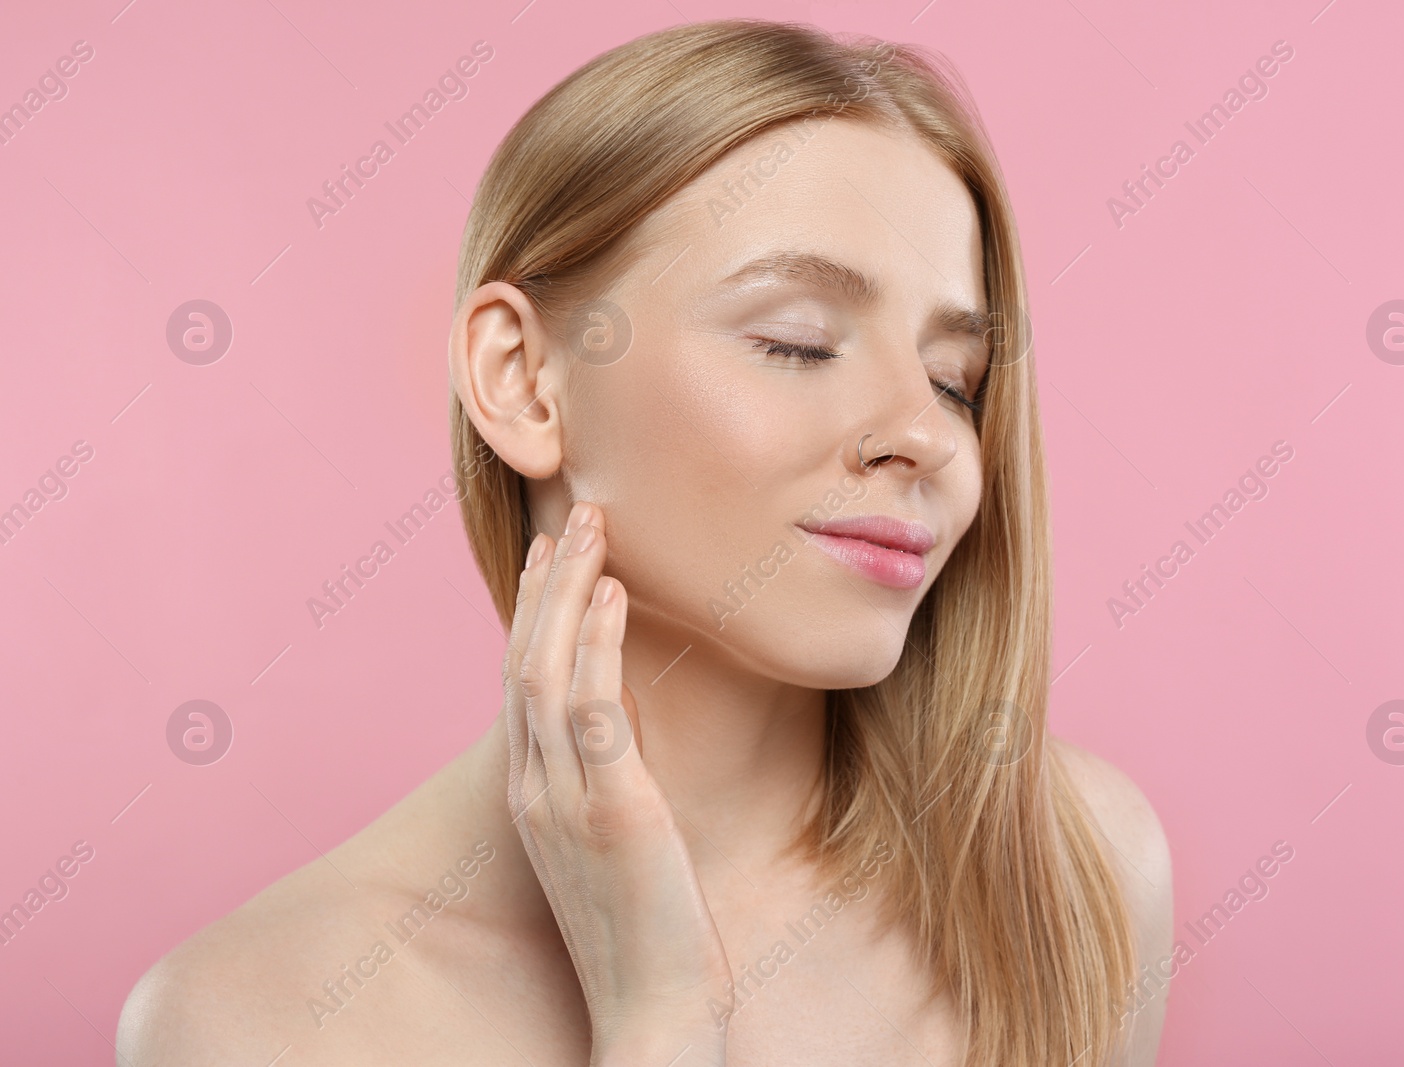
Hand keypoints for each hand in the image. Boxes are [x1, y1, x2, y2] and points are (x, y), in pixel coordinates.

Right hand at [503, 501, 732, 1066]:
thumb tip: (622, 732)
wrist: (649, 1010)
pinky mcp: (611, 809)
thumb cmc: (641, 931)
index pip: (521, 683)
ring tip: (594, 529)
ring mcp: (565, 798)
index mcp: (532, 796)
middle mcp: (534, 789)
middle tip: (573, 516)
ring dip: (570, 592)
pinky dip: (600, 645)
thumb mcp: (610, 844)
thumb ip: (604, 784)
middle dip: (547, 584)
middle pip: (525, 662)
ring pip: (549, 670)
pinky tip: (616, 596)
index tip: (549, 559)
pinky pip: (595, 709)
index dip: (534, 615)